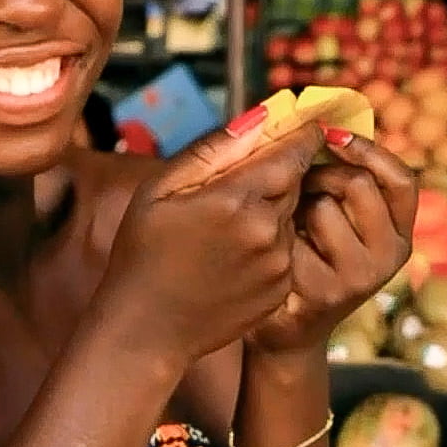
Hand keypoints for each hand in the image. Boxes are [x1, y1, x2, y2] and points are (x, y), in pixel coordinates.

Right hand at [105, 107, 324, 369]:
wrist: (144, 331)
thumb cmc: (141, 253)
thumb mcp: (160, 190)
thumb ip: (213, 150)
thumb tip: (261, 116)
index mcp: (235, 199)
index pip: (291, 153)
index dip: (300, 136)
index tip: (305, 124)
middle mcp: (266, 231)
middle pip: (293, 183)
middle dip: (276, 174)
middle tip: (239, 184)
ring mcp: (278, 264)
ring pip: (289, 218)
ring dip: (270, 212)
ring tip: (223, 231)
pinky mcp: (281, 289)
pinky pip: (286, 252)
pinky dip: (269, 246)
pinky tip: (231, 259)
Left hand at [245, 130, 417, 355]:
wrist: (281, 327)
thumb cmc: (302, 257)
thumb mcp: (330, 215)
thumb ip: (338, 177)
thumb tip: (322, 121)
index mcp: (399, 233)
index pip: (402, 180)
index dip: (369, 151)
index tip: (334, 135)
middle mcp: (391, 256)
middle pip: (358, 183)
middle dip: (319, 176)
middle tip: (298, 192)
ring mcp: (362, 277)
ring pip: (323, 207)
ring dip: (294, 208)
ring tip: (286, 229)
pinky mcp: (328, 292)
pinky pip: (294, 236)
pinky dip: (276, 236)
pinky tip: (273, 254)